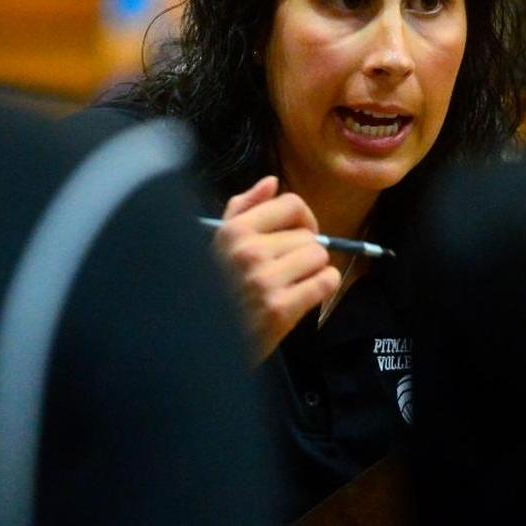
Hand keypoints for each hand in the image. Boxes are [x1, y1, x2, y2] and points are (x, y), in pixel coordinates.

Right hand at [214, 176, 340, 363]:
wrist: (199, 343)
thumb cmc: (214, 291)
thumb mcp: (218, 244)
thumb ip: (242, 209)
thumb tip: (271, 182)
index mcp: (234, 232)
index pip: (291, 204)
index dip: (303, 218)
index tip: (299, 233)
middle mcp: (249, 252)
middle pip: (309, 235)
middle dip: (304, 251)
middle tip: (290, 269)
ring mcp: (265, 281)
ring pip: (319, 256)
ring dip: (314, 270)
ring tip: (294, 283)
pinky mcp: (280, 310)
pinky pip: (326, 281)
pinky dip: (323, 287)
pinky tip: (306, 294)